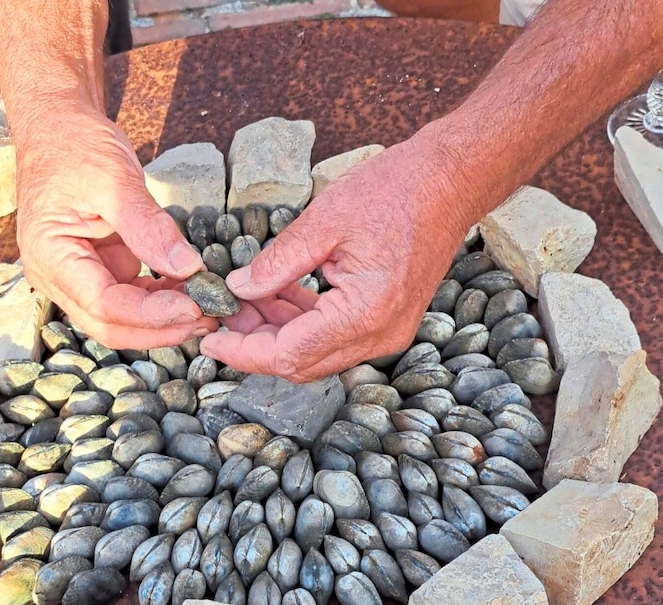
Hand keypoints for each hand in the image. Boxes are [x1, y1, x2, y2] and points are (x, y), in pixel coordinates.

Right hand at [14, 104, 216, 349]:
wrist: (59, 126)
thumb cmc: (75, 143)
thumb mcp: (114, 178)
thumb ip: (149, 226)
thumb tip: (188, 268)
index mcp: (50, 256)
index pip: (104, 306)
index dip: (152, 315)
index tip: (196, 307)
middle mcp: (56, 278)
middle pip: (110, 326)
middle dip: (160, 329)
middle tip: (208, 319)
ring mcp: (77, 279)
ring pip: (121, 321)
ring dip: (164, 320)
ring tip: (207, 307)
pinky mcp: (98, 272)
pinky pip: (130, 300)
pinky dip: (161, 300)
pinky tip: (191, 292)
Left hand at [202, 123, 473, 381]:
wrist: (452, 182)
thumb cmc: (397, 190)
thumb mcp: (324, 220)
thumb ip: (277, 263)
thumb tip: (236, 291)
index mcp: (364, 313)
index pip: (289, 355)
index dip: (244, 352)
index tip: (210, 338)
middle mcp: (379, 335)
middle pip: (300, 364)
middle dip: (255, 345)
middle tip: (220, 317)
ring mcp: (387, 334)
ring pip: (315, 355)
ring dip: (277, 335)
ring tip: (242, 302)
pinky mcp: (387, 324)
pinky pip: (333, 339)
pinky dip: (302, 324)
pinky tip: (278, 297)